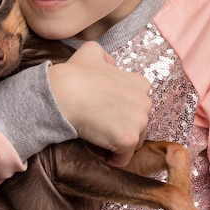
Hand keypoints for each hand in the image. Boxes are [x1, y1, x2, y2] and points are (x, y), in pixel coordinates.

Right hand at [48, 42, 150, 166]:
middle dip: (121, 125)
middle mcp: (145, 102)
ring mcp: (139, 122)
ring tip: (98, 134)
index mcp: (140, 84)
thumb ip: (106, 56)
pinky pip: (124, 158)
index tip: (104, 111)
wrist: (64, 94)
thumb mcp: (92, 51)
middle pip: (138, 123)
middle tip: (99, 122)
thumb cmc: (75, 74)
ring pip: (133, 141)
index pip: (137, 104)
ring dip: (117, 141)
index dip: (120, 109)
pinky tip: (99, 148)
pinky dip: (112, 157)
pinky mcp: (129, 139)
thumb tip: (111, 65)